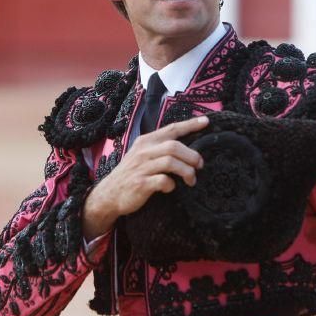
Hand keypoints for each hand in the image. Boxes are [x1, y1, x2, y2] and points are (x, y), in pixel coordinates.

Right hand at [82, 116, 208, 240]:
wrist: (109, 194)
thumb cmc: (131, 174)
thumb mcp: (142, 155)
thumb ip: (159, 148)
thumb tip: (185, 147)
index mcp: (146, 142)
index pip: (171, 129)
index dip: (190, 125)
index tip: (206, 122)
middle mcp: (143, 151)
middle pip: (174, 146)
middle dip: (192, 155)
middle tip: (199, 165)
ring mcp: (141, 167)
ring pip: (171, 162)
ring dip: (186, 171)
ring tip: (191, 179)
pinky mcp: (141, 183)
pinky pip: (163, 180)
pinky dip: (172, 185)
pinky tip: (171, 188)